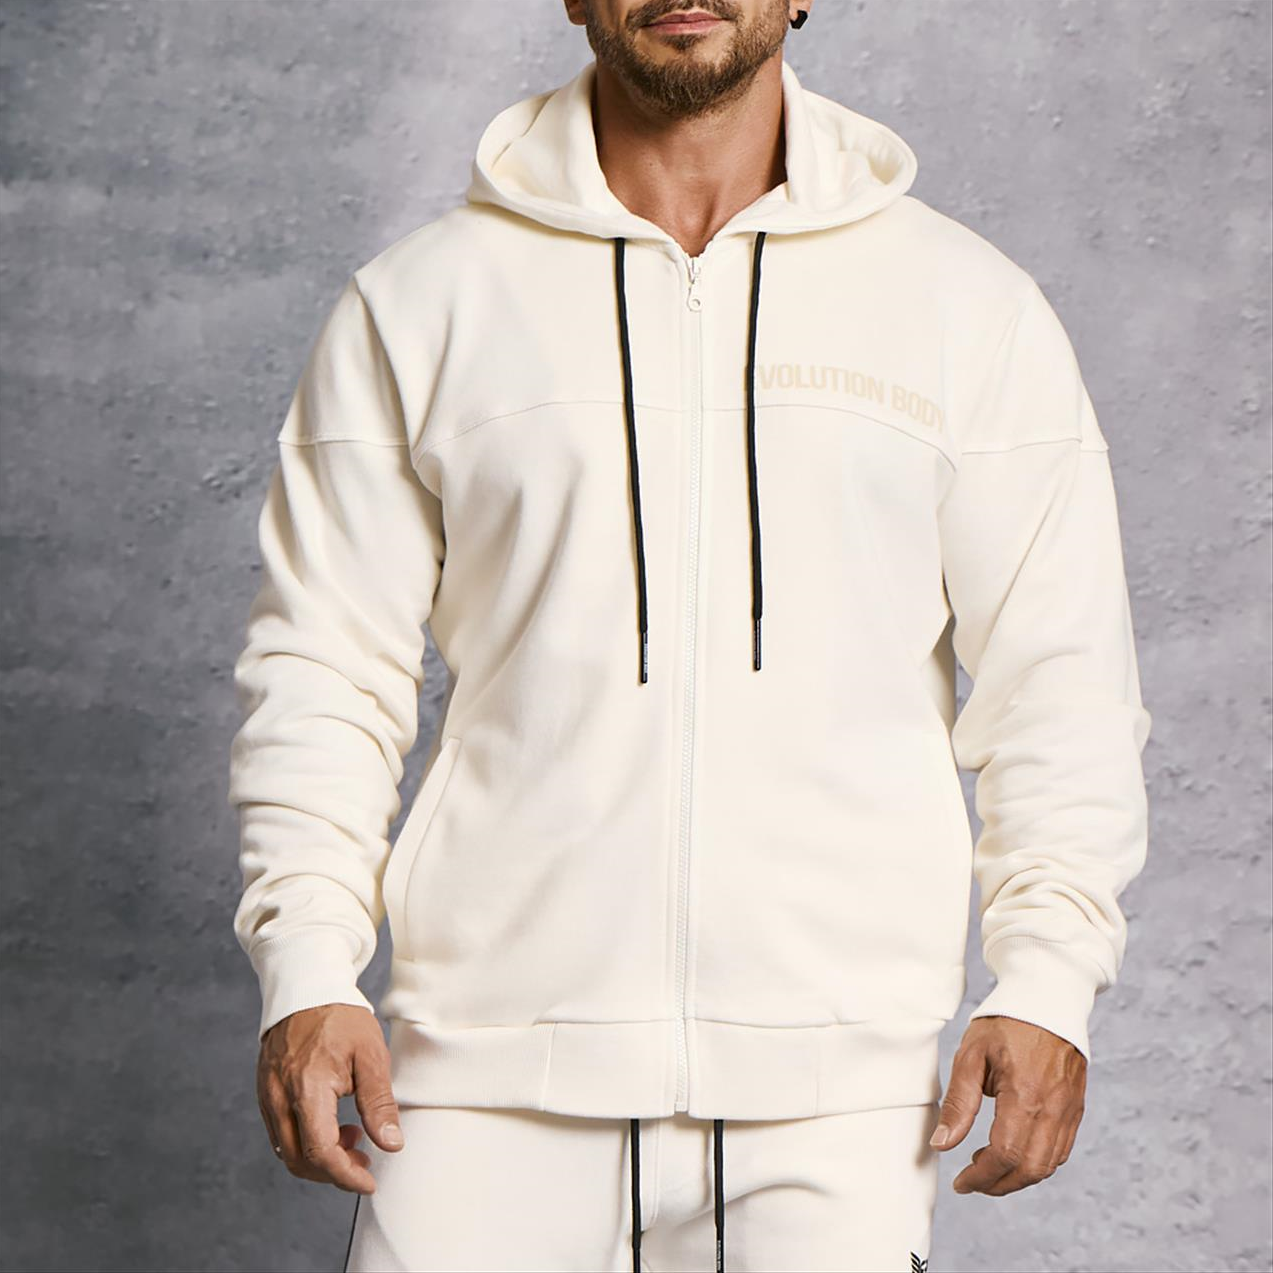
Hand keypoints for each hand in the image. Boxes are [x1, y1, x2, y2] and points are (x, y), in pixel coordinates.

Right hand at [256, 1003, 404, 1193]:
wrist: (307, 988)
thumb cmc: (341, 1017)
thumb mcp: (371, 1054)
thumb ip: (379, 1103)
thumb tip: (391, 1144)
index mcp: (307, 1088)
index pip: (320, 1152)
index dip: (345, 1175)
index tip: (368, 1180)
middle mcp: (279, 1097)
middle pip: (300, 1160)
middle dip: (334, 1171)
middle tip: (364, 1160)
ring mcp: (267, 1096)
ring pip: (287, 1151)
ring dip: (319, 1158)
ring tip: (352, 1136)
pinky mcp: (264, 1092)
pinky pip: (280, 1133)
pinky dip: (305, 1141)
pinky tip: (330, 1124)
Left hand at [929, 1015, 1085, 1195]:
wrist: (1048, 999)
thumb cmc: (1006, 1022)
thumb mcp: (972, 1055)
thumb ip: (960, 1103)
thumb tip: (942, 1144)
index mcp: (1025, 1096)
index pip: (1005, 1155)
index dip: (980, 1176)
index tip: (961, 1182)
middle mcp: (1053, 1109)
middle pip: (1030, 1170)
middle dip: (999, 1184)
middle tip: (973, 1180)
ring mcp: (1070, 1110)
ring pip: (1049, 1164)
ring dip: (1019, 1176)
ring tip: (988, 1165)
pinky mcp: (1076, 1108)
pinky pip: (1061, 1149)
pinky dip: (1038, 1162)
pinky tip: (1015, 1150)